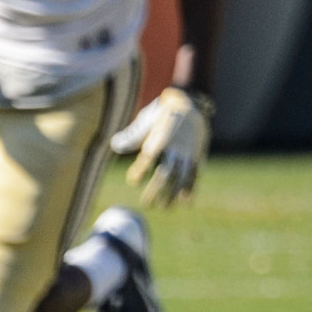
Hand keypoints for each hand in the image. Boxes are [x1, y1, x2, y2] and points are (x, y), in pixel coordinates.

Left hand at [110, 86, 211, 206]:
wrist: (190, 103)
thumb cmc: (161, 114)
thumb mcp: (146, 120)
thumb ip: (132, 135)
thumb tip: (114, 145)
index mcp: (161, 136)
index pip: (150, 156)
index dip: (141, 169)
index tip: (133, 181)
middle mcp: (176, 146)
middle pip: (166, 171)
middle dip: (156, 189)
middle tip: (146, 204)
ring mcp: (188, 152)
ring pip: (180, 176)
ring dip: (173, 193)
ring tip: (164, 207)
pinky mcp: (196, 155)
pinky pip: (194, 173)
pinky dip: (190, 187)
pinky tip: (185, 201)